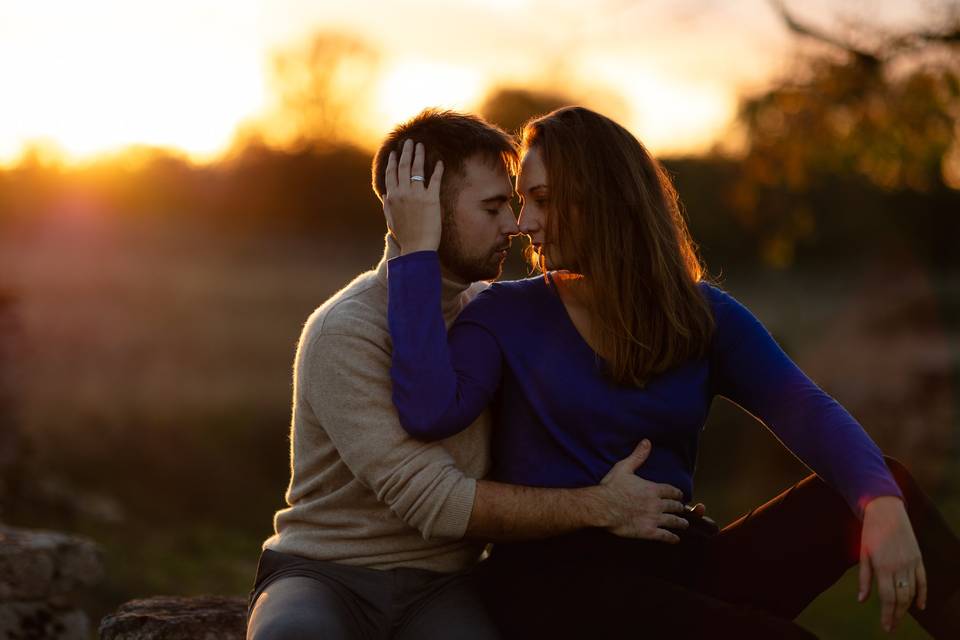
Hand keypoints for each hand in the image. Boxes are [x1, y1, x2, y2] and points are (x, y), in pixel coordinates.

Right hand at [383, 139, 443, 253]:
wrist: (417, 248)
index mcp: (392, 197)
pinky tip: (440, 162)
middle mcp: (403, 193)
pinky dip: (437, 170)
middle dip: (407, 152)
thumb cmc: (405, 237)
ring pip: (417, 169)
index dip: (394, 161)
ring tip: (421, 146)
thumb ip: (387, 205)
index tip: (396, 152)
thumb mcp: (391, 220)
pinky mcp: (432, 200)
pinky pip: (435, 180)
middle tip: (410, 141)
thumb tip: (385, 194)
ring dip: (419, 155)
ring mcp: (417, 195)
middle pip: (404, 166)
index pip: (391, 173)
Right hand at [594, 439, 689, 541]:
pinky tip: (676, 539)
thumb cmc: (611, 487)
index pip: (671, 491)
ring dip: (681, 523)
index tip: (680, 496)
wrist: (602, 507)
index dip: (677, 494)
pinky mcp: (648, 531)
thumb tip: (647, 442)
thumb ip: (638, 456)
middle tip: (682, 509)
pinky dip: (672, 538)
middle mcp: (657, 504)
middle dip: (679, 508)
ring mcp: (654, 518)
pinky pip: (665, 536)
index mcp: (652, 489)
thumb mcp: (624, 467)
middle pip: (675, 506)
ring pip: (674, 521)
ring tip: (684, 524)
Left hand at [858, 496, 926, 632]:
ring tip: (899, 618)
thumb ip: (864, 578)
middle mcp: (899, 567)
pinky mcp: (918, 558)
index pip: (888, 598)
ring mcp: (911, 563)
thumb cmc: (870, 533)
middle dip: (896, 615)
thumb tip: (862, 600)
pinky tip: (919, 606)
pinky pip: (923, 581)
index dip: (887, 615)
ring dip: (906, 608)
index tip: (886, 627)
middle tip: (891, 627)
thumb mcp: (863, 554)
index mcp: (883, 566)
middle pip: (901, 599)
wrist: (886, 511)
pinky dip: (922, 594)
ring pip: (912, 592)